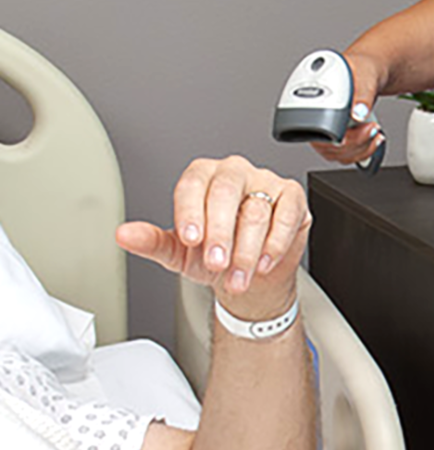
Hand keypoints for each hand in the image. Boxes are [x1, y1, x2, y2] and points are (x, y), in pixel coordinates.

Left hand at [115, 156, 309, 320]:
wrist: (252, 274)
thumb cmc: (216, 255)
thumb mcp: (179, 252)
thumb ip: (153, 241)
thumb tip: (124, 235)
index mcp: (201, 176)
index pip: (192, 185)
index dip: (190, 212)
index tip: (191, 240)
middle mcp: (233, 172)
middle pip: (225, 192)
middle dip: (220, 233)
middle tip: (216, 262)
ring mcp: (265, 181)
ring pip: (256, 211)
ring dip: (245, 251)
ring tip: (237, 277)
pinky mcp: (292, 196)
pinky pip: (286, 216)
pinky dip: (274, 245)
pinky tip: (262, 263)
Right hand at [310, 51, 386, 165]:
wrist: (369, 71)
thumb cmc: (360, 69)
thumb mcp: (364, 76)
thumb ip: (362, 94)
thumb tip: (359, 113)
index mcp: (313, 102)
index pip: (313, 133)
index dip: (332, 138)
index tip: (350, 135)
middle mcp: (317, 118)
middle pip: (327, 148)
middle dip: (353, 143)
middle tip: (370, 129)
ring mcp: (329, 129)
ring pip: (339, 155)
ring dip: (360, 149)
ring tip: (375, 133)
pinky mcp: (342, 136)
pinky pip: (348, 154)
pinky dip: (364, 151)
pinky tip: (374, 139)